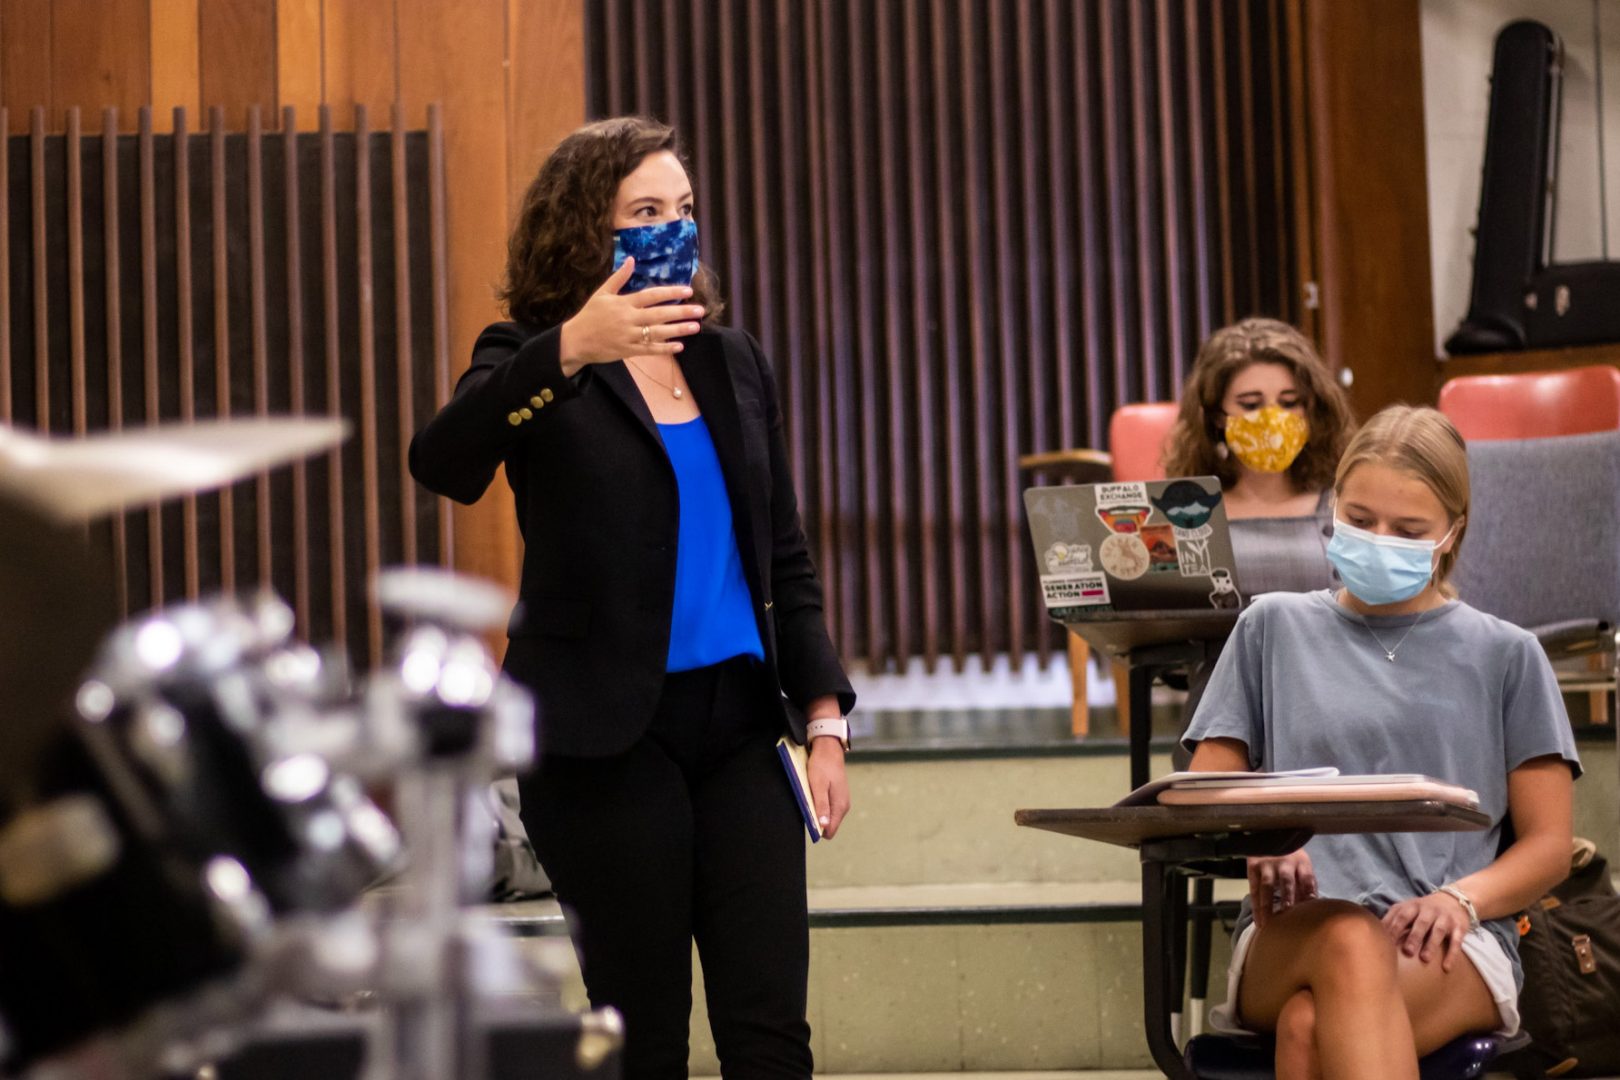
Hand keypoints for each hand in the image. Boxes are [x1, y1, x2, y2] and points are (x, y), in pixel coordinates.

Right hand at [557, 258, 705, 374]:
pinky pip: (649, 350)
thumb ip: (619, 277)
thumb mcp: (601, 293)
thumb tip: (632, 260)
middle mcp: (628, 319)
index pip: (651, 295)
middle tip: (700, 310)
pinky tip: (680, 346)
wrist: (575, 341)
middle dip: (681, 312)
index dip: (670, 292)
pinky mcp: (628, 351)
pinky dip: (664, 348)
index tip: (687, 290)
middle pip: (659, 314)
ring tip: (696, 327)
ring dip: (678, 330)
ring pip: (658, 333)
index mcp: (623, 303)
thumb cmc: (589, 315)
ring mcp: (629, 337)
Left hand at [806, 737, 850, 838]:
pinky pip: (828, 807)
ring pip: (827, 815)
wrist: (829, 749)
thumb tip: (824, 825)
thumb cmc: (822, 766)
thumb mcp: (818, 786)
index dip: (817, 829)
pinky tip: (815, 791)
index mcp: (840, 806)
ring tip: (811, 795)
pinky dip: (820, 803)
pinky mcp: (838, 795)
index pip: (830, 831)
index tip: (808, 817)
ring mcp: (842, 800)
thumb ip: (821, 805)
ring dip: (817, 810)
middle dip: (816, 818)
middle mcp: (843, 806)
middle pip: (828, 824)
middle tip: (808, 802)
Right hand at [1247, 849, 1316, 928]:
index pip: (1307, 878)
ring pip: (1267, 886)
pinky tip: (1258, 919)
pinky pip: (1253, 888)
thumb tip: (1314, 908)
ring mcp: (1267, 864)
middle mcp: (1284, 862)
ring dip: (1267, 905)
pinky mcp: (1253, 866)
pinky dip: (1255, 904)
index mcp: (1302, 862)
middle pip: (1287, 881)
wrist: (1269, 835)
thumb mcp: (1302, 865)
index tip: (1310, 908)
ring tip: (1267, 923)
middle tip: (1287, 912)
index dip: (1309, 892)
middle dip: (1287, 897)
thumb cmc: (1291, 858)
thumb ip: (1307, 884)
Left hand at [1382, 893, 1471, 970]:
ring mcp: (1445, 918)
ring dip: (1432, 945)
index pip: (1402, 916)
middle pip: (1421, 923)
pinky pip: (1457, 941)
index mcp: (1413, 906)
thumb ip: (1393, 918)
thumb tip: (1373, 933)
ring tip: (1425, 959)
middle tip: (1407, 952)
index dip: (1395, 928)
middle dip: (1414, 937)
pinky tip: (1446, 967)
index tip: (1387, 943)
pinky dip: (1452, 954)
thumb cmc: (1423, 909)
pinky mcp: (1459, 927)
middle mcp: (1429, 910)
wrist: (1453, 900)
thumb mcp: (1408, 908)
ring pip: (1438, 931)